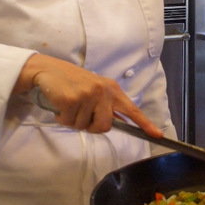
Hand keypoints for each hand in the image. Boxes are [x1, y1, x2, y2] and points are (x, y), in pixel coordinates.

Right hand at [12, 54, 162, 136]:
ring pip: (84, 126)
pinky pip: (69, 122)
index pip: (131, 109)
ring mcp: (88, 94)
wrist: (48, 70)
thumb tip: (115, 124)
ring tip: (69, 105)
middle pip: (105, 126)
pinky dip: (62, 118)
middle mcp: (104, 91)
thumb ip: (106, 105)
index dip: (145, 124)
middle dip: (90, 126)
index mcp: (112, 90)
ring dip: (73, 121)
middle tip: (80, 114)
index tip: (157, 135)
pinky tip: (60, 105)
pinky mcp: (72, 99)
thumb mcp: (95, 90)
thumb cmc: (72, 83)